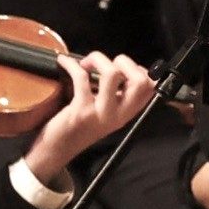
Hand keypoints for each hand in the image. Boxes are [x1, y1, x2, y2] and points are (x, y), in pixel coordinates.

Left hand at [25, 51, 157, 185]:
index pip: (150, 88)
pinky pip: (81, 78)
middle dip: (124, 61)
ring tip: (85, 64)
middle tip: (105, 64)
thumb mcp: (105, 113)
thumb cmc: (79, 127)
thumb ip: (116, 95)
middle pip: (140, 81)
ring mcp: (101, 113)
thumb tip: (118, 67)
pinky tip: (63, 62)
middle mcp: (119, 114)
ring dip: (98, 59)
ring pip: (112, 74)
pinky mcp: (81, 111)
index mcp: (127, 113)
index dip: (140, 70)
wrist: (58, 149)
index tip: (122, 66)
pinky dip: (70, 64)